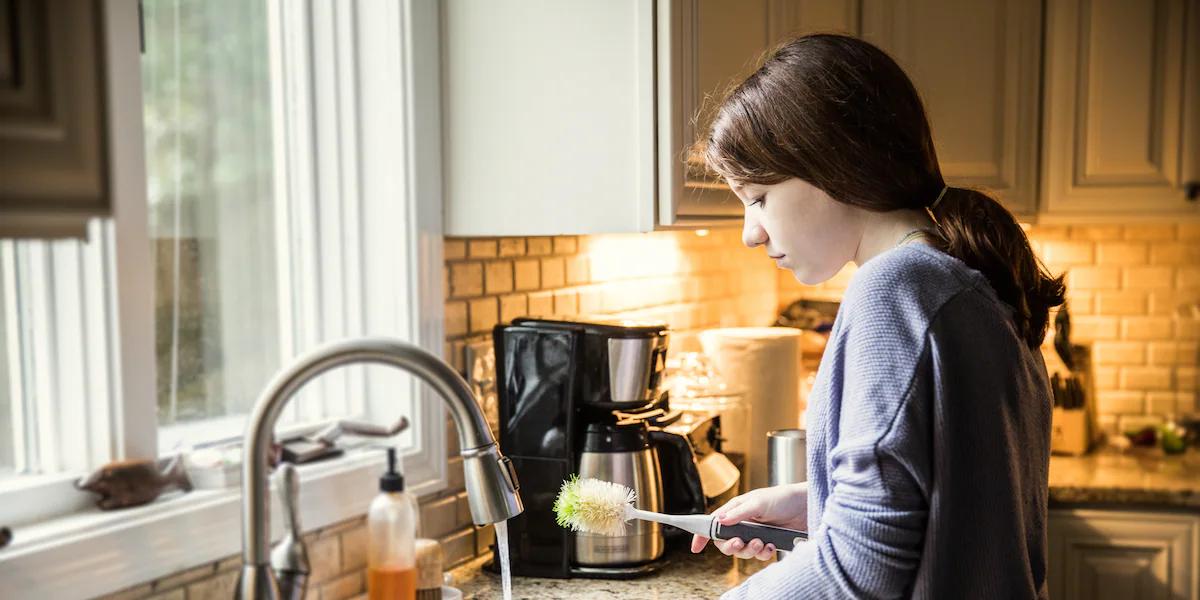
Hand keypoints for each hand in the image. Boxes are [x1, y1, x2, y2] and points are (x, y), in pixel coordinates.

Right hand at [690, 482, 807, 560]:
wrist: (806, 507)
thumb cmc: (782, 498)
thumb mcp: (758, 502)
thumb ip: (738, 513)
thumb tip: (719, 521)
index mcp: (735, 510)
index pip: (713, 524)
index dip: (702, 536)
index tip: (695, 547)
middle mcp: (743, 523)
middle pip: (726, 542)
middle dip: (732, 546)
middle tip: (740, 543)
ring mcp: (755, 534)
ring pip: (742, 551)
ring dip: (750, 550)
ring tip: (761, 542)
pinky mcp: (767, 542)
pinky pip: (758, 555)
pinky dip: (763, 553)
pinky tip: (771, 546)